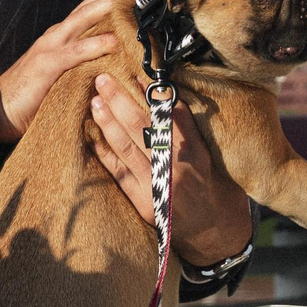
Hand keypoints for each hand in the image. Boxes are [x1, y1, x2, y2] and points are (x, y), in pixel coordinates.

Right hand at [0, 0, 118, 141]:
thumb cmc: (31, 96)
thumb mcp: (63, 75)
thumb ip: (83, 65)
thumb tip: (114, 65)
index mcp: (61, 36)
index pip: (89, 9)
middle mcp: (57, 35)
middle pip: (89, 5)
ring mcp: (51, 47)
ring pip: (83, 19)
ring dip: (107, 7)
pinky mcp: (48, 64)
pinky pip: (76, 52)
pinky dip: (95, 44)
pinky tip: (114, 41)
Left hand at [87, 74, 253, 270]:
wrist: (216, 231)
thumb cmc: (215, 186)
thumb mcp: (210, 154)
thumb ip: (187, 129)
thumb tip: (163, 95)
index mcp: (196, 154)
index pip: (171, 117)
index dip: (152, 96)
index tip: (137, 74)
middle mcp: (175, 170)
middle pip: (142, 129)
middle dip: (120, 101)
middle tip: (103, 79)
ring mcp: (157, 189)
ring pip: (126, 149)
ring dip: (107, 123)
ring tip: (94, 101)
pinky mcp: (144, 204)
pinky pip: (119, 173)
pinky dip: (104, 152)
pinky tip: (91, 135)